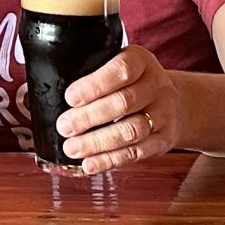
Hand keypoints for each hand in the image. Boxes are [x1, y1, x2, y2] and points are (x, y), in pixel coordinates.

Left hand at [57, 45, 185, 175]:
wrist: (176, 103)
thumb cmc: (133, 83)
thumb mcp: (119, 65)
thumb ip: (93, 72)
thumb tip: (49, 89)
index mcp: (141, 61)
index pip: (121, 70)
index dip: (95, 85)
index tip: (70, 98)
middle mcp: (156, 86)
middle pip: (124, 102)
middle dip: (90, 117)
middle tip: (64, 126)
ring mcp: (164, 114)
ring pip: (131, 130)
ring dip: (98, 142)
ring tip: (72, 147)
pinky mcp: (164, 139)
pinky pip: (136, 152)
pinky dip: (110, 160)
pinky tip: (90, 163)